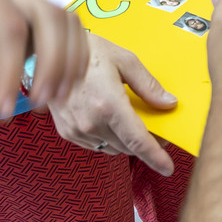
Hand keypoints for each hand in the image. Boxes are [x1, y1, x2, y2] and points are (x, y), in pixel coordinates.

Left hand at [0, 0, 89, 117]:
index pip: (8, 25)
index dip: (11, 69)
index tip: (2, 111)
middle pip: (47, 17)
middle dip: (50, 64)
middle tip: (38, 106)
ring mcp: (27, 1)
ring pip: (66, 21)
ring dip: (68, 62)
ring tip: (54, 102)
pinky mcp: (40, 20)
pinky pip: (71, 30)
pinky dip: (75, 58)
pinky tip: (66, 88)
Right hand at [49, 35, 177, 173]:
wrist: (51, 54)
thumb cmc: (91, 52)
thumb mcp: (126, 61)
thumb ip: (148, 86)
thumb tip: (169, 103)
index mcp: (109, 104)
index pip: (137, 141)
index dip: (155, 157)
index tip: (168, 168)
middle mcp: (91, 122)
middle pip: (128, 147)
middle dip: (145, 143)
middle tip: (157, 129)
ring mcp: (77, 130)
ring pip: (113, 148)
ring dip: (126, 141)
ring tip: (132, 122)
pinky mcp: (67, 132)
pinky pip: (96, 145)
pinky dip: (108, 138)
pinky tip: (110, 120)